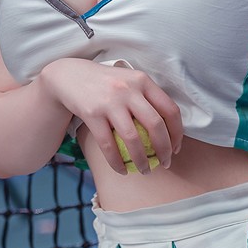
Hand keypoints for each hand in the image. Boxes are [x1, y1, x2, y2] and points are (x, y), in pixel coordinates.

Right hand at [39, 58, 182, 175]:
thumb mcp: (129, 81)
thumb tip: (168, 130)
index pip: (170, 110)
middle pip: (156, 125)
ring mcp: (110, 102)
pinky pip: (108, 145)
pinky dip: (117, 162)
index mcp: (143, 81)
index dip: (177, 133)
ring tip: (144, 171)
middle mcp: (129, 90)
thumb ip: (147, 98)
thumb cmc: (106, 83)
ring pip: (133, 139)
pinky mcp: (92, 114)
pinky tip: (122, 170)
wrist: (69, 76)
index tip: (176, 148)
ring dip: (142, 160)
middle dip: (164, 150)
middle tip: (165, 163)